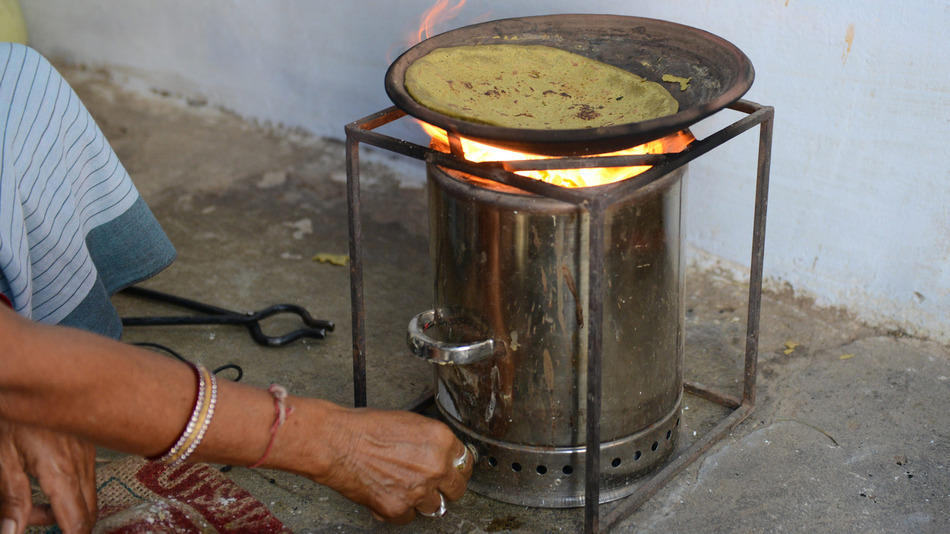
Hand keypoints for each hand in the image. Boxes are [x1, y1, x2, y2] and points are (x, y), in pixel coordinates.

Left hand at [0, 420, 96, 533]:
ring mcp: (87, 451)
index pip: (76, 521)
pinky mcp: (85, 442)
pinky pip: (86, 475)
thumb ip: (12, 500)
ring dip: (66, 508)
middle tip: (43, 528)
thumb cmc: (12, 412)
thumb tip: (13, 531)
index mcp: (61, 471)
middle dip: (69, 527)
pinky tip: (45, 484)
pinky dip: (70, 489)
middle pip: (88, 512)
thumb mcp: (3, 458)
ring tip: (34, 508)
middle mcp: (81, 463)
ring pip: (88, 494)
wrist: (28, 373)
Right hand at [314, 407, 472, 523]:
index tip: (451, 472)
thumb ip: (431, 442)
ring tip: (404, 487)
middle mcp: (435, 466)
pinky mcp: (398, 508)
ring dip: (421, 500)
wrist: (338, 443)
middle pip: (456, 489)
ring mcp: (418, 490)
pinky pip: (408, 517)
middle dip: (445, 488)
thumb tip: (440, 454)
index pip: (465, 462)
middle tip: (431, 484)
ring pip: (434, 507)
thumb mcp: (410, 422)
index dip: (456, 468)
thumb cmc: (366, 428)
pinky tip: (388, 494)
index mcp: (441, 440)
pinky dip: (399, 510)